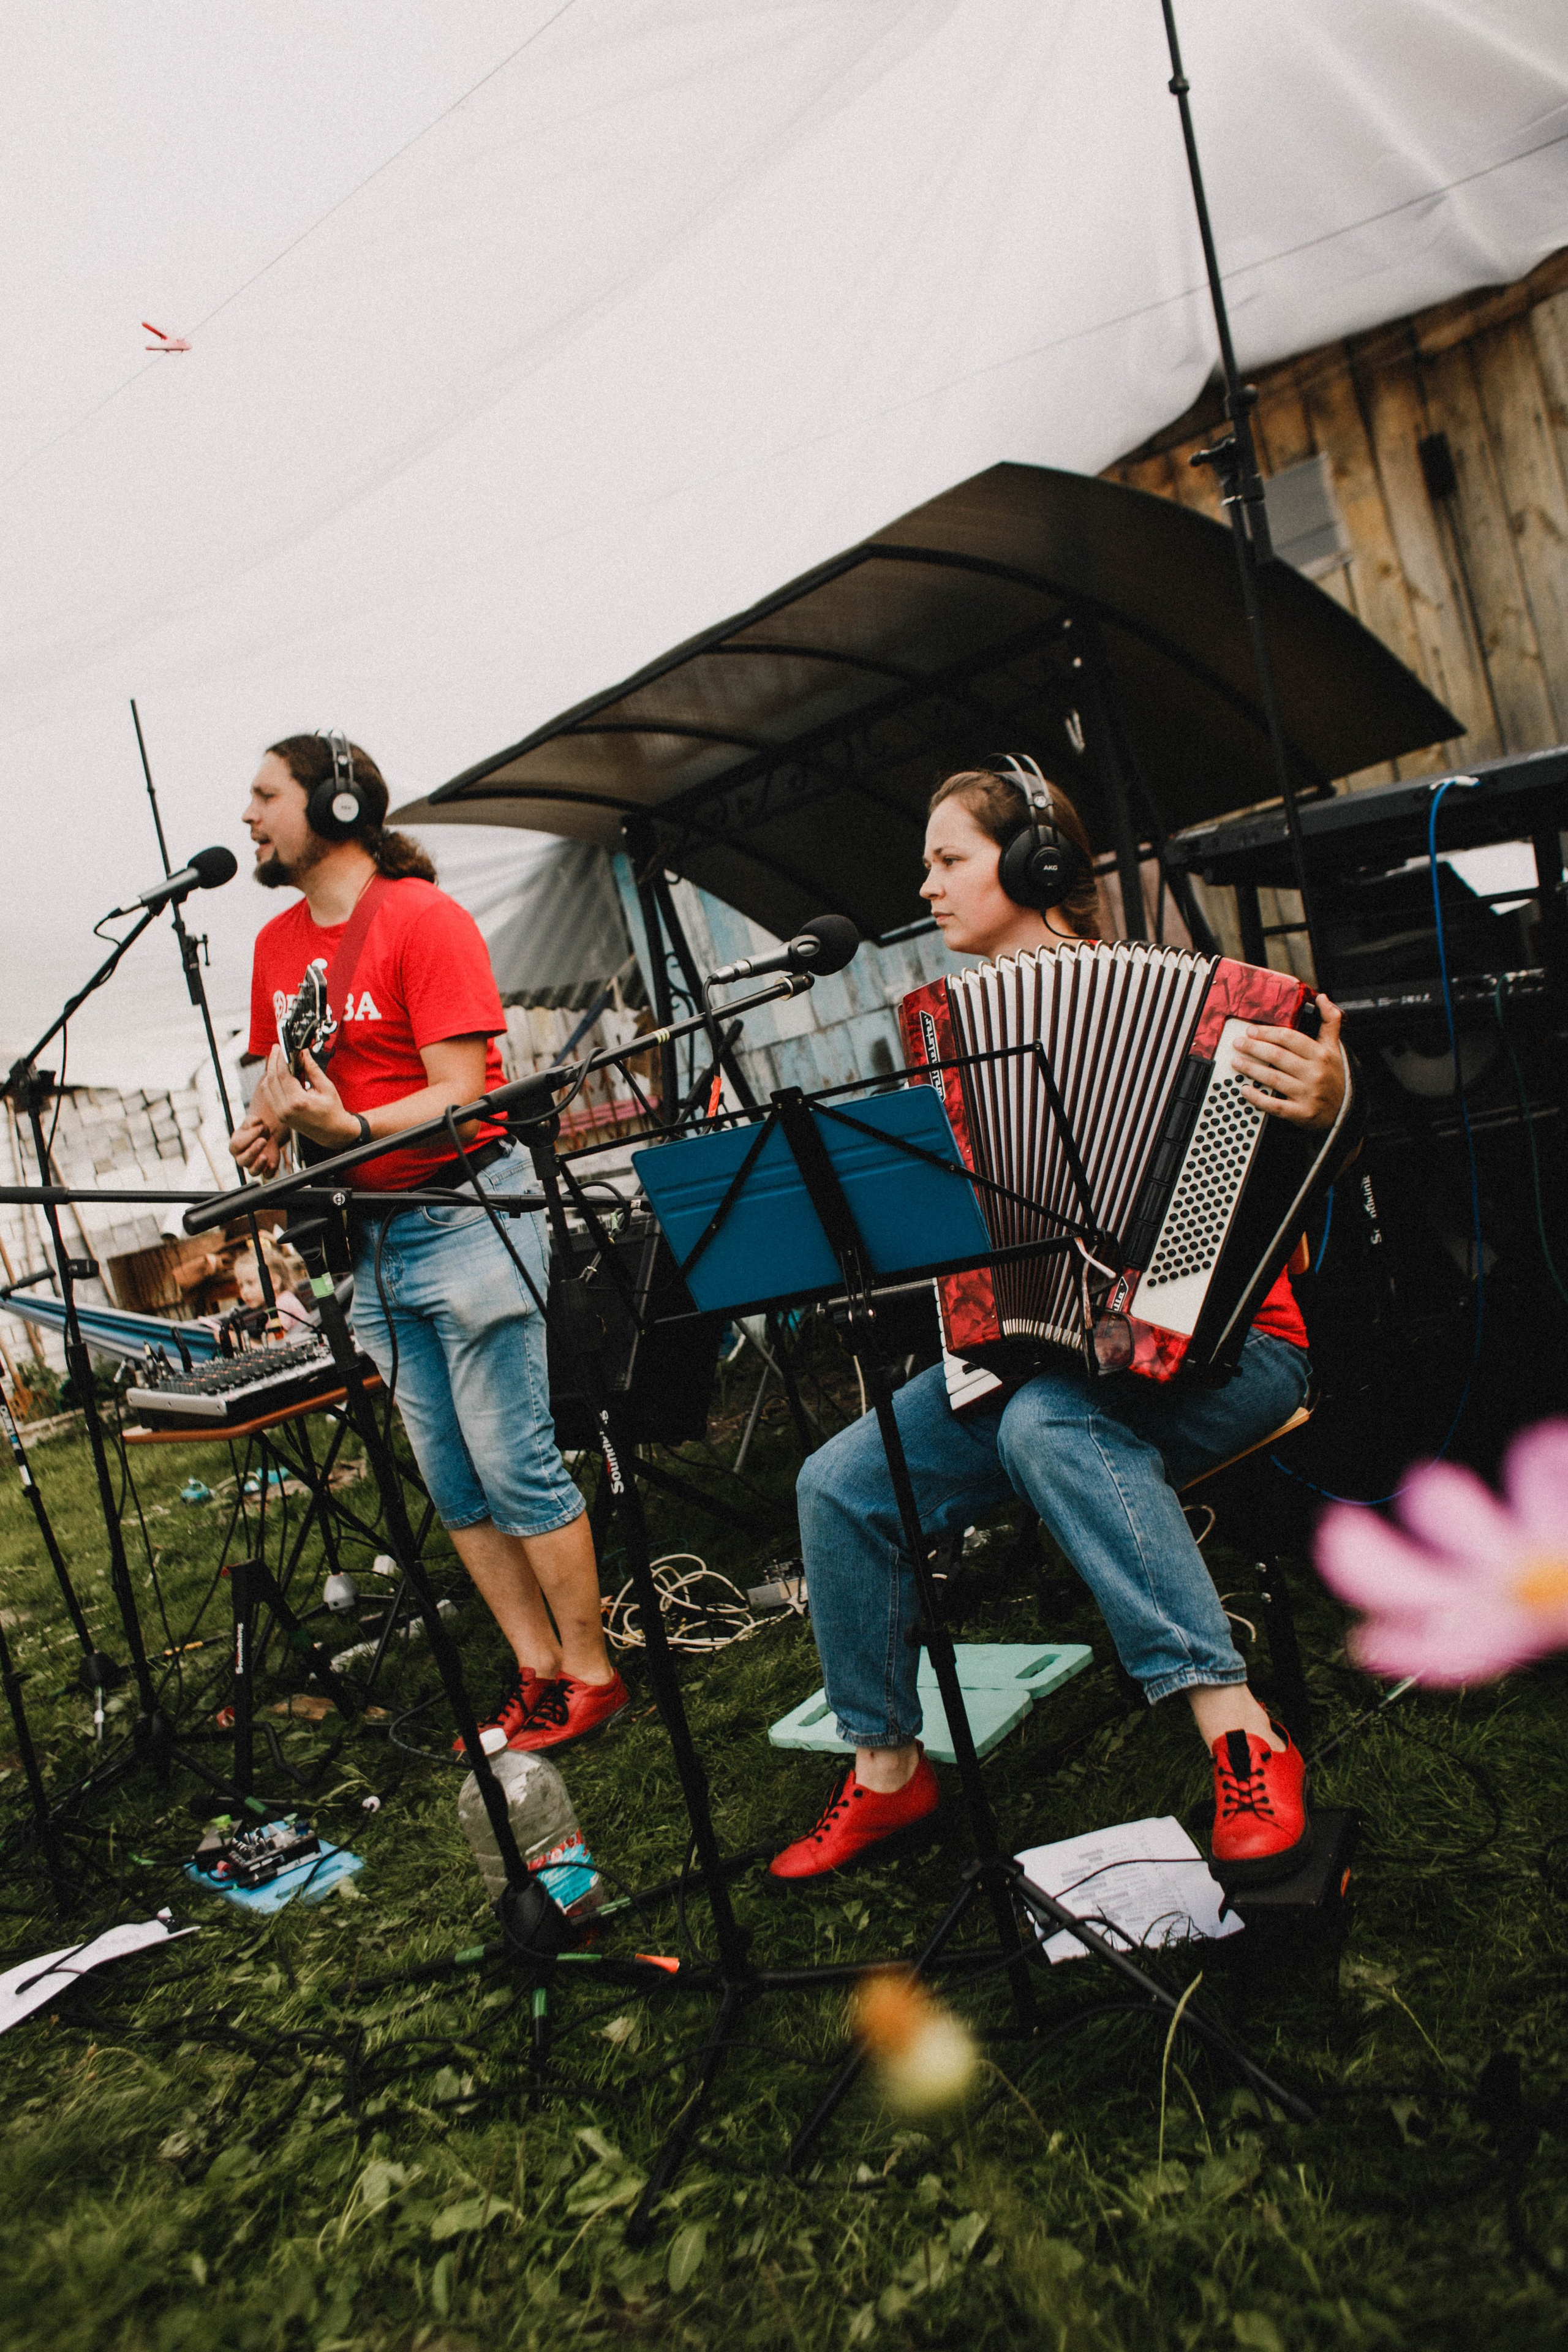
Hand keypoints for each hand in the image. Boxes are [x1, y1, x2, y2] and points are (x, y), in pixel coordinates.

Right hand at [229, 1113, 281, 1175]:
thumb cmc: (255, 1129)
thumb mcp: (253, 1122)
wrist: (265, 1136)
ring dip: (259, 1165)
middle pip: (243, 1160)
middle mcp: (241, 1158)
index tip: (260, 1127)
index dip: (249, 1137)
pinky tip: (273, 1164)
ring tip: (265, 1156)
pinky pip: (267, 1175)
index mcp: (235, 1146)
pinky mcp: (265, 1169)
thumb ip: (253, 1121)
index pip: (238, 1145)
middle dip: (253, 1150)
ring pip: (253, 1171)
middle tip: (263, 1140)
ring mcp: (253, 1165)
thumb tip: (256, 1120)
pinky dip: (270, 1172)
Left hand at [250, 1046, 359, 1150]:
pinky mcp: (280, 1115)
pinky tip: (276, 1073)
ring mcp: (281, 1114)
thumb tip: (304, 1053)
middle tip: (276, 1049)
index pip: (282, 1074)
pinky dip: (270, 1082)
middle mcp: (285, 1109)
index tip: (282, 1048)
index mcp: (298, 1102)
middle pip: (272, 1079)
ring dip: (270, 1071)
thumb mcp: (326, 1087)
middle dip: (273, 1061)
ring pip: (267, 1087)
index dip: (280, 1058)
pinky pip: (270, 1095)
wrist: (333, 1132)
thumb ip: (312, 1069)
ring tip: (275, 1059)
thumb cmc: (332, 1111)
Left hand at [1233, 994, 1345, 1129]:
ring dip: (1251, 1069)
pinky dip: (1258, 1098)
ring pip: (1273, 1078)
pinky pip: (1275, 1105)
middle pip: (1278, 1056)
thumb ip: (1329, 1021)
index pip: (1289, 1038)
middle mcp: (1315, 1073)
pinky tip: (1245, 1090)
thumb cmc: (1333, 1075)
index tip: (1251, 1031)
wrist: (1345, 1110)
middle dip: (1254, 1048)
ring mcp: (1308, 1094)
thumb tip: (1322, 998)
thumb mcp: (1334, 1047)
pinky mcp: (1301, 1113)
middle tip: (1237, 1044)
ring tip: (1236, 1062)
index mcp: (1321, 1054)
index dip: (1267, 1033)